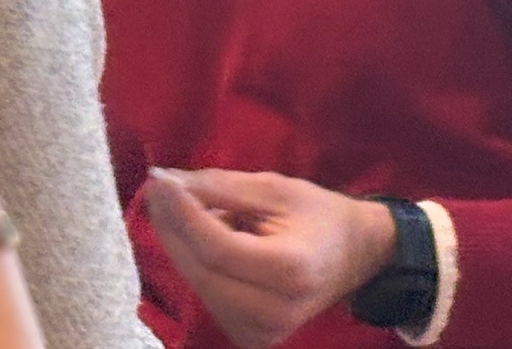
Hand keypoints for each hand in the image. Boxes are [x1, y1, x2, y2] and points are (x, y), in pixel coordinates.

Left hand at [142, 168, 398, 348]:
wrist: (353, 256)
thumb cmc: (317, 216)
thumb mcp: (274, 188)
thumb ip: (219, 186)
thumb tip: (165, 180)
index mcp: (291, 272)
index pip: (218, 248)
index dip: (183, 213)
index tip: (160, 178)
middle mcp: (275, 312)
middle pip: (201, 269)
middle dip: (171, 224)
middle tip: (158, 185)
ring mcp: (261, 332)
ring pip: (197, 282)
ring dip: (179, 240)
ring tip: (182, 203)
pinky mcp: (249, 335)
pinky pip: (206, 293)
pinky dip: (193, 259)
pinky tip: (199, 231)